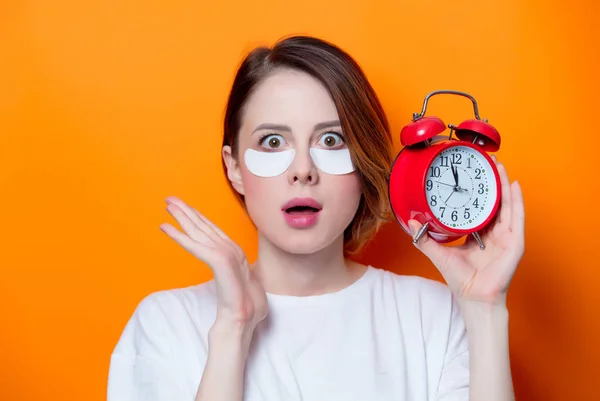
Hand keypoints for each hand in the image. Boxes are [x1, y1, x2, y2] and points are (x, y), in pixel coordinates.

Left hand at [159, 196, 267, 330]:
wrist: (242, 324)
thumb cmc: (244, 309)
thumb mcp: (240, 286)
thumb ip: (234, 276)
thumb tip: (230, 278)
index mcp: (236, 254)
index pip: (214, 231)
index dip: (198, 218)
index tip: (184, 209)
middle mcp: (233, 250)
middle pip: (206, 226)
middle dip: (188, 211)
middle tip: (170, 199)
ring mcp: (228, 256)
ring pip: (201, 232)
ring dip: (183, 217)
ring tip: (168, 205)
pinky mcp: (220, 263)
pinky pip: (196, 246)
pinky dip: (180, 236)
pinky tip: (166, 228)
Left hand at [409, 156, 524, 305]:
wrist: (473, 297)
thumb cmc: (461, 279)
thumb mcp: (439, 253)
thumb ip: (424, 238)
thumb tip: (412, 221)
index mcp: (480, 233)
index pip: (480, 206)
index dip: (477, 189)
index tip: (471, 172)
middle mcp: (495, 232)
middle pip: (496, 201)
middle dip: (492, 181)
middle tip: (486, 160)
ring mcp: (507, 237)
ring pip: (508, 205)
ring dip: (505, 185)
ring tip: (499, 166)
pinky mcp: (515, 243)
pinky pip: (518, 218)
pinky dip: (518, 201)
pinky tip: (515, 186)